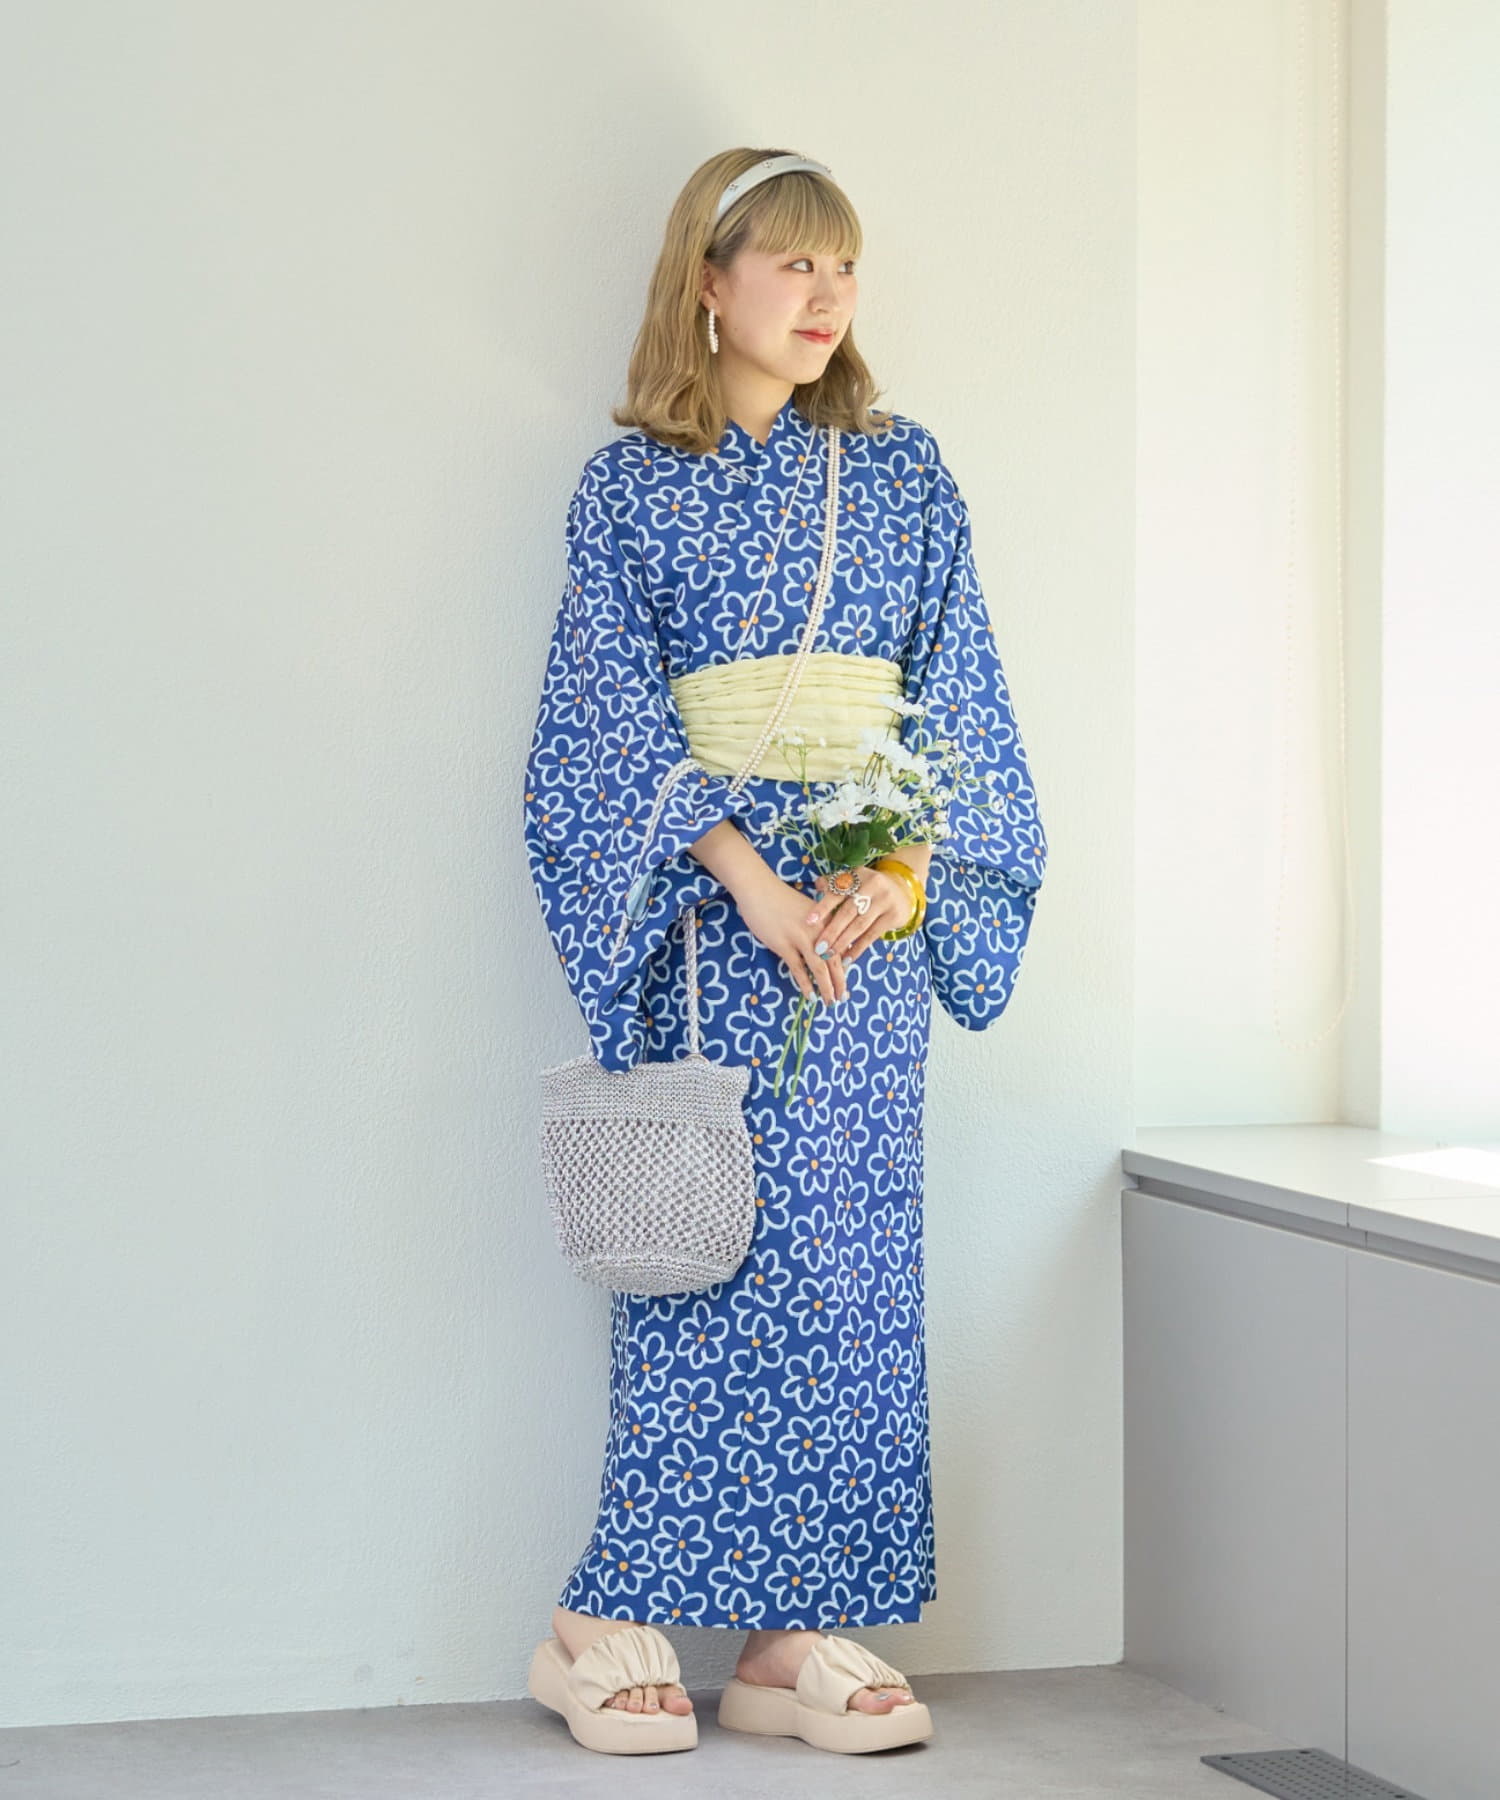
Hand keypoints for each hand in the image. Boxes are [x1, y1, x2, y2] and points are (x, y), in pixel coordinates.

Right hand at [733, 872, 853, 1005]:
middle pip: (834, 962)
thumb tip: (825, 950)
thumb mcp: (808, 911)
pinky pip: (798, 969)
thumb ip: (818, 927)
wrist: (759, 889)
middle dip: (840, 984)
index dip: (845, 970)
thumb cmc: (781, 899)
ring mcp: (801, 938)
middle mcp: (818, 931)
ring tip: (829, 1002)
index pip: (841, 950)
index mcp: (827, 921)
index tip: (845, 985)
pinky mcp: (784, 945)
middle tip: (841, 999)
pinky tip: (810, 995)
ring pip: (820, 968)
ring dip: (826, 988)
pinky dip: (805, 984)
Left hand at [804, 865, 915, 971]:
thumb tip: (816, 889)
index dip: (822, 907)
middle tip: (818, 947)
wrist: (901, 891)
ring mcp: (885, 900)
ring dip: (843, 942)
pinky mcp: (894, 916)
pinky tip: (847, 958)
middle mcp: (873, 885)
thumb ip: (833, 885)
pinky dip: (858, 948)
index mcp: (858, 875)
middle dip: (832, 931)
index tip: (808, 922)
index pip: (837, 892)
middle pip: (848, 911)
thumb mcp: (853, 881)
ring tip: (829, 955)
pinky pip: (872, 935)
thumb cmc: (867, 889)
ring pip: (860, 925)